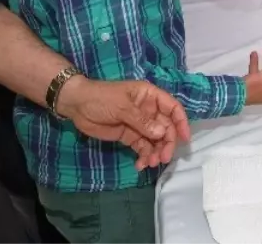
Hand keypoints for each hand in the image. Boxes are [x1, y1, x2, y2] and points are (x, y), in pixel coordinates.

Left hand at [55, 77, 190, 170]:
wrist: (77, 105)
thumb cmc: (101, 98)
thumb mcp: (122, 107)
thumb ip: (142, 121)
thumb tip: (162, 133)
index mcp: (150, 96)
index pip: (172, 108)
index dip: (181, 122)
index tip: (184, 139)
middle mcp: (148, 110)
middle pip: (166, 128)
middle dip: (166, 143)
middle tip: (162, 158)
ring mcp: (139, 124)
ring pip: (155, 140)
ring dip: (155, 152)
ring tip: (149, 163)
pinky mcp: (129, 136)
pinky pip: (142, 147)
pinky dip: (143, 156)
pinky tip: (139, 165)